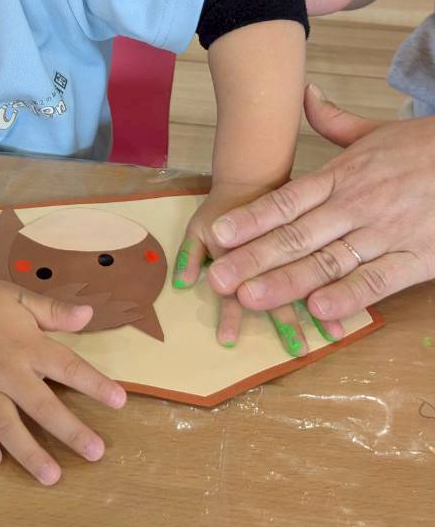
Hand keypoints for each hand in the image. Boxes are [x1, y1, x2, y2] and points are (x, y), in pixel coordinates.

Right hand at [0, 271, 125, 484]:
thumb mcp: (20, 298)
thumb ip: (54, 311)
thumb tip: (89, 315)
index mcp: (26, 344)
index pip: (67, 367)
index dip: (95, 385)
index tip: (119, 402)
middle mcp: (5, 370)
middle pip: (42, 406)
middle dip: (70, 431)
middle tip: (96, 454)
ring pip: (6, 425)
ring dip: (28, 452)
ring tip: (51, 476)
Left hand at [172, 182, 328, 355]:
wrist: (254, 176)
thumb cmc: (222, 210)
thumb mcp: (198, 229)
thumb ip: (188, 257)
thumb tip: (183, 284)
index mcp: (236, 247)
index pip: (234, 282)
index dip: (230, 313)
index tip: (229, 341)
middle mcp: (267, 245)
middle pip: (277, 282)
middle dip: (286, 318)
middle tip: (296, 350)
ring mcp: (293, 240)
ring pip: (307, 272)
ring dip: (318, 308)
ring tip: (325, 337)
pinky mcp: (311, 237)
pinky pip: (329, 263)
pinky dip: (340, 290)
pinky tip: (343, 316)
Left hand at [203, 85, 434, 323]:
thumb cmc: (425, 149)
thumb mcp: (377, 131)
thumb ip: (334, 121)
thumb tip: (305, 94)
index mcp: (343, 176)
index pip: (288, 201)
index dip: (252, 219)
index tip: (218, 234)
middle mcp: (357, 205)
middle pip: (298, 235)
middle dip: (254, 258)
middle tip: (218, 278)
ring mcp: (386, 234)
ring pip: (329, 262)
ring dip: (287, 282)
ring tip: (250, 298)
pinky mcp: (418, 258)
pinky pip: (378, 280)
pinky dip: (348, 296)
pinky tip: (318, 309)